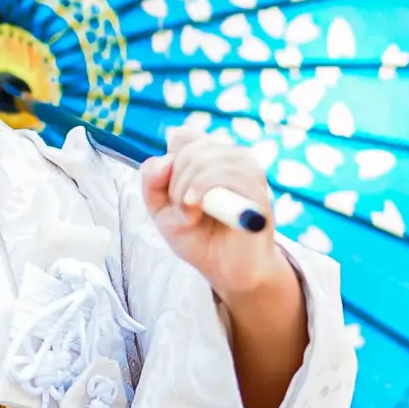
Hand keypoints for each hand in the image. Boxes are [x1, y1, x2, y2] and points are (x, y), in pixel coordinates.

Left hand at [140, 125, 290, 305]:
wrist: (227, 270)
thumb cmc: (198, 237)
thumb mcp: (161, 210)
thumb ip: (151, 181)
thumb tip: (165, 160)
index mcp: (211, 156)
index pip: (183, 137)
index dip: (170, 164)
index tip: (171, 193)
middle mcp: (232, 157)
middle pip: (190, 149)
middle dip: (175, 183)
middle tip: (181, 211)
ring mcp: (248, 171)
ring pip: (205, 159)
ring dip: (186, 190)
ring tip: (190, 215)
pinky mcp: (258, 190)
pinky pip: (225, 175)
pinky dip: (201, 191)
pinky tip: (196, 211)